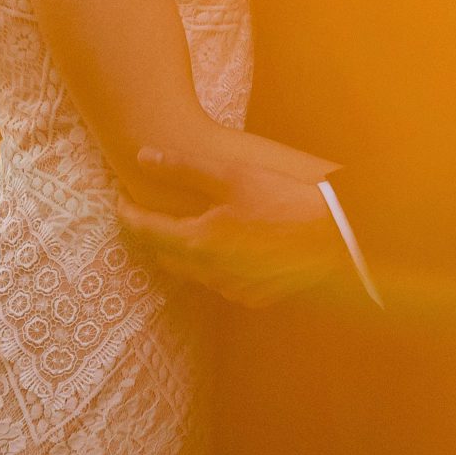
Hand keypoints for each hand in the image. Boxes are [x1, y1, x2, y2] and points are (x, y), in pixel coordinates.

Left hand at [116, 147, 347, 308]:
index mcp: (199, 242)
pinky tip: (229, 246)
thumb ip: (183, 167)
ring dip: (186, 250)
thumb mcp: (233, 175)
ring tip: (192, 226)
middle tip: (151, 211)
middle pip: (166, 254)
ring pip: (194, 271)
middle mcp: (210, 273)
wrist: (336, 235)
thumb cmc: (284, 199)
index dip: (128, 214)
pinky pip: (222, 282)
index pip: (146, 230)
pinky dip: (216, 265)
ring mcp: (233, 290)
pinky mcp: (255, 298)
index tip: (119, 200)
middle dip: (155, 233)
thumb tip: (143, 156)